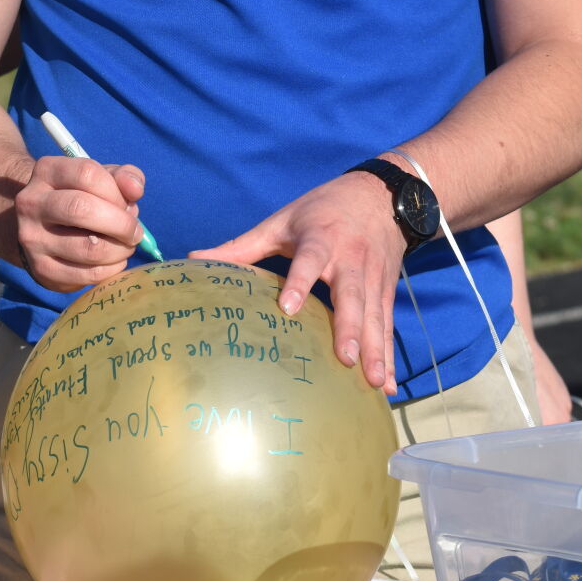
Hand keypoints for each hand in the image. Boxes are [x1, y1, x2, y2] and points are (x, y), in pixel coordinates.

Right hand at [15, 155, 145, 291]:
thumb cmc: (80, 197)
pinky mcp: (41, 269)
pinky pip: (87, 274)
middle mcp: (31, 203)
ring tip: (126, 246)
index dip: (116, 192)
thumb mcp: (101, 178)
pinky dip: (111, 269)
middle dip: (120, 224)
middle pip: (81, 209)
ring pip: (88, 248)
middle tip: (135, 232)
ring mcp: (32, 238)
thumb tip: (135, 189)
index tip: (127, 205)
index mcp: (47, 171)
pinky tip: (114, 261)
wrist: (43, 229)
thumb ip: (124, 177)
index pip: (87, 174)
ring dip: (120, 250)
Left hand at [191, 172, 404, 393]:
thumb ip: (242, 245)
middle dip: (350, 326)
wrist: (381, 194)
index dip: (299, 282)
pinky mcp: (386, 291)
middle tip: (345, 358)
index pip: (309, 260)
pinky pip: (386, 325)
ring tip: (372, 383)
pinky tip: (385, 387)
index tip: (288, 308)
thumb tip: (194, 258)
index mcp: (320, 238)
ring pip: (374, 314)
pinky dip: (387, 355)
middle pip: (351, 294)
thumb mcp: (282, 221)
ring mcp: (372, 276)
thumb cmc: (322, 209)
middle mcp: (350, 259)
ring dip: (374, 349)